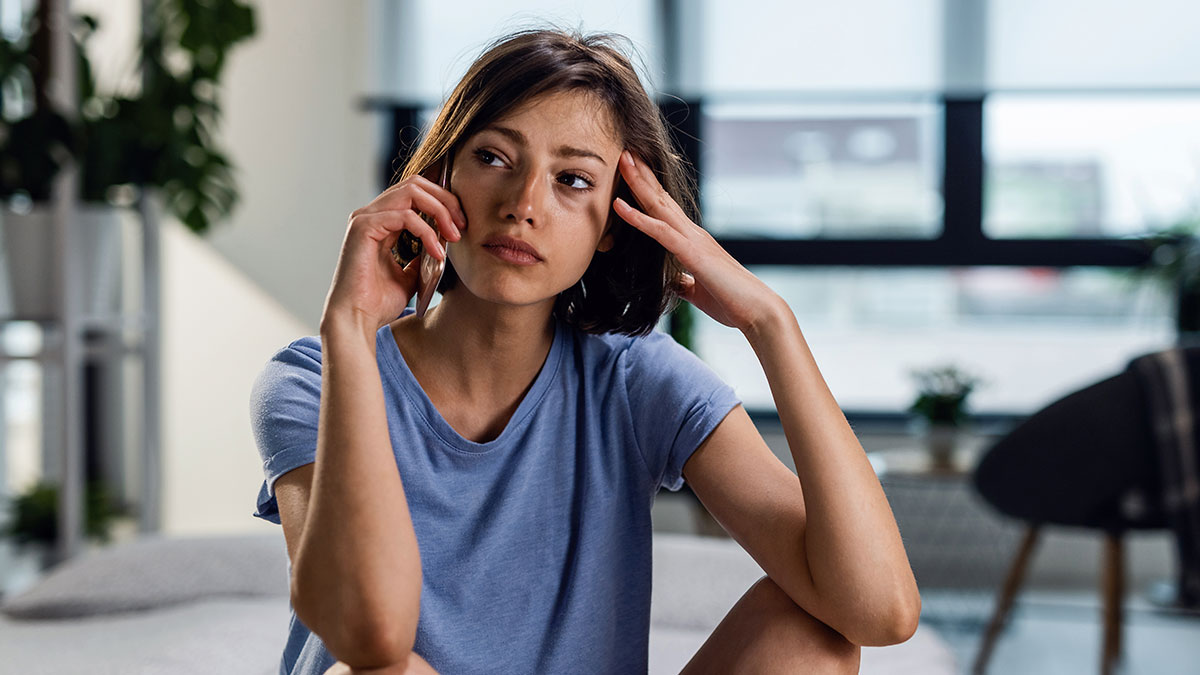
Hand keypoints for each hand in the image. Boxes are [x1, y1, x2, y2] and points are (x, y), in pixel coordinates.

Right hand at [320, 174, 466, 337]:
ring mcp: (364, 218)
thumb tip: (441, 245)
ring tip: (454, 236)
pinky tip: (437, 253)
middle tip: (462, 224)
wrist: (356, 321)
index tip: (462, 225)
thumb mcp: (410, 276)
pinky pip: (405, 216)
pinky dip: (427, 232)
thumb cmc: (378, 303)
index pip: (415, 193)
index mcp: (380, 222)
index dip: (443, 202)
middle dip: (445, 200)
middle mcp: (370, 215)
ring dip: (440, 211)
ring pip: (412, 192)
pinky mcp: (363, 227)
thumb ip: (422, 257)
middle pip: (415, 184)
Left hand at [612, 150, 783, 333]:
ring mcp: (693, 240)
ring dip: (638, 182)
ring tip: (622, 160)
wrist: (758, 311)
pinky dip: (637, 218)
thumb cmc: (733, 303)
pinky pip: (659, 231)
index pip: (666, 210)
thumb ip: (683, 283)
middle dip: (642, 174)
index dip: (649, 190)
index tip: (632, 171)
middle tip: (624, 151)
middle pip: (661, 198)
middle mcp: (693, 234)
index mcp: (694, 242)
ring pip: (659, 205)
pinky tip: (619, 205)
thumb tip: (672, 282)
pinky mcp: (692, 253)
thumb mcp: (698, 291)